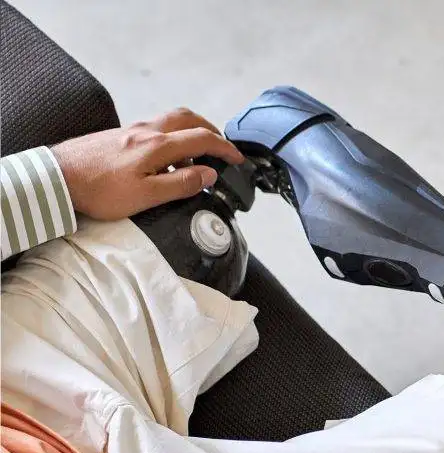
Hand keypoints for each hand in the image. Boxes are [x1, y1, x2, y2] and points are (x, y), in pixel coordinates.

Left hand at [51, 107, 244, 219]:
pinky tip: (165, 159)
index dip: (225, 148)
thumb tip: (208, 175)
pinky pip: (154, 129)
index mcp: (158, 145)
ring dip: (189, 132)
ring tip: (194, 158)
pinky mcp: (119, 135)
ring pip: (170, 121)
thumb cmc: (99, 189)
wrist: (58, 178)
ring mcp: (131, 130)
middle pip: (187, 118)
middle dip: (210, 130)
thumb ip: (181, 184)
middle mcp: (146, 131)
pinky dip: (171, 138)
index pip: (202, 139)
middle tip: (220, 147)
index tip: (237, 159)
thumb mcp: (146, 195)